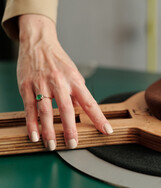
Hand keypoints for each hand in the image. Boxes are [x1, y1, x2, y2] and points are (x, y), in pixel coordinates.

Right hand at [17, 14, 112, 150]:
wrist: (38, 42)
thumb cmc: (58, 61)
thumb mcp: (73, 74)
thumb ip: (77, 93)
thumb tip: (82, 110)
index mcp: (75, 81)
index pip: (90, 103)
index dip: (99, 118)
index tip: (107, 130)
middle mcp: (59, 83)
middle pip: (66, 109)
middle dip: (70, 129)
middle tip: (73, 144)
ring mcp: (42, 85)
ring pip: (46, 111)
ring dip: (49, 130)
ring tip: (52, 145)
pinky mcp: (27, 86)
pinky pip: (29, 108)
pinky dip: (32, 123)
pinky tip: (35, 135)